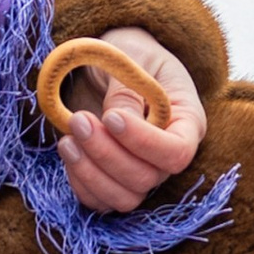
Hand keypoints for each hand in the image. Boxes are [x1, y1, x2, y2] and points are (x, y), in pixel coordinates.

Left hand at [55, 25, 207, 215]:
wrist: (111, 62)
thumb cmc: (130, 53)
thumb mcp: (133, 58)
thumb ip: (127, 91)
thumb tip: (116, 122)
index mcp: (186, 121)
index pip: (177, 151)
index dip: (144, 143)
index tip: (110, 117)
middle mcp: (166, 154)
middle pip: (147, 178)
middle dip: (108, 154)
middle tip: (79, 120)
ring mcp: (141, 170)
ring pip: (125, 197)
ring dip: (91, 173)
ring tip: (68, 140)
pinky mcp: (112, 178)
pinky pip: (100, 200)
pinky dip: (80, 183)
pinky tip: (68, 150)